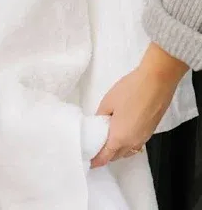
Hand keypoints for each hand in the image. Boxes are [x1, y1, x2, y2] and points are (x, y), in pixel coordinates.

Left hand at [91, 44, 187, 167]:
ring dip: (116, 151)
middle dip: (105, 156)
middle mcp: (133, 143)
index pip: (105, 157)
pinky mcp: (150, 132)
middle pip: (116, 156)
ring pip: (127, 152)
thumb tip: (99, 124)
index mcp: (119, 138)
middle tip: (94, 149)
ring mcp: (143, 138)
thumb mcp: (107, 102)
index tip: (87, 161)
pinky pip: (135, 145)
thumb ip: (100, 117)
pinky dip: (126, 145)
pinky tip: (120, 134)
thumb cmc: (129, 91)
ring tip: (105, 143)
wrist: (156, 83)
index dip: (95, 161)